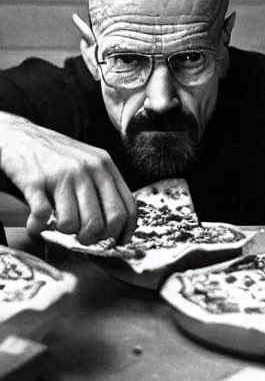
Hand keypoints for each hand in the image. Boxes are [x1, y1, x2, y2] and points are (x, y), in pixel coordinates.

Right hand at [0, 112, 136, 243]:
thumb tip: (112, 229)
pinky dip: (38, 230)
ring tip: (57, 228)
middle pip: (105, 222)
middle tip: (81, 241)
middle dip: (94, 240)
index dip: (122, 233)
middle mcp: (89, 169)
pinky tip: (37, 226)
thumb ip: (102, 190)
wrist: (20, 135)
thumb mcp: (89, 164)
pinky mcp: (36, 182)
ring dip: (64, 235)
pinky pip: (43, 218)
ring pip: (74, 224)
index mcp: (106, 166)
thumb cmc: (57, 156)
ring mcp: (63, 175)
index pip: (127, 209)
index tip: (112, 245)